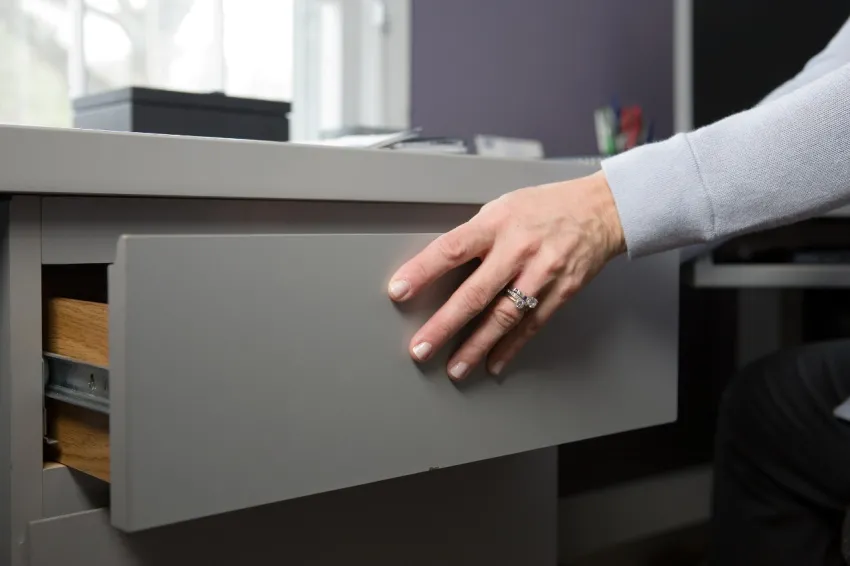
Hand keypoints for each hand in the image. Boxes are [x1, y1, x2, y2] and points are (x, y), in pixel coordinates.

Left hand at [387, 171, 625, 379]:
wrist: (601, 209)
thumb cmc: (546, 207)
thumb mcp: (503, 207)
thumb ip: (475, 236)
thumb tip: (440, 265)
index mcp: (497, 223)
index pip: (451, 249)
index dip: (422, 271)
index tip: (398, 291)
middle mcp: (518, 249)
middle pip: (475, 293)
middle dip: (444, 325)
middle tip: (420, 349)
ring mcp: (542, 273)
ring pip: (503, 317)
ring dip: (476, 346)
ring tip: (454, 367)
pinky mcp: (561, 292)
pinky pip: (531, 325)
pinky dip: (510, 348)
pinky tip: (493, 363)